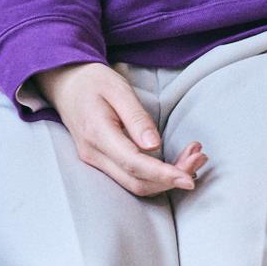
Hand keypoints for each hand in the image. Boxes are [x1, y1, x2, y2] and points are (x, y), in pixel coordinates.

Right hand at [36, 61, 206, 196]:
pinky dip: (156, 175)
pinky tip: (175, 163)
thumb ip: (136, 118)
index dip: (163, 174)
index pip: (134, 164)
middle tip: (199, 158)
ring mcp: (96, 162)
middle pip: (137, 182)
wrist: (67, 84)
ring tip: (193, 158)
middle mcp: (94, 155)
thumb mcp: (118, 89)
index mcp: (97, 134)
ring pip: (135, 184)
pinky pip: (130, 177)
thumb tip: (155, 146)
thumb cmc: (93, 82)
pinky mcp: (102, 162)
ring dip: (166, 178)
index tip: (188, 178)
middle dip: (171, 178)